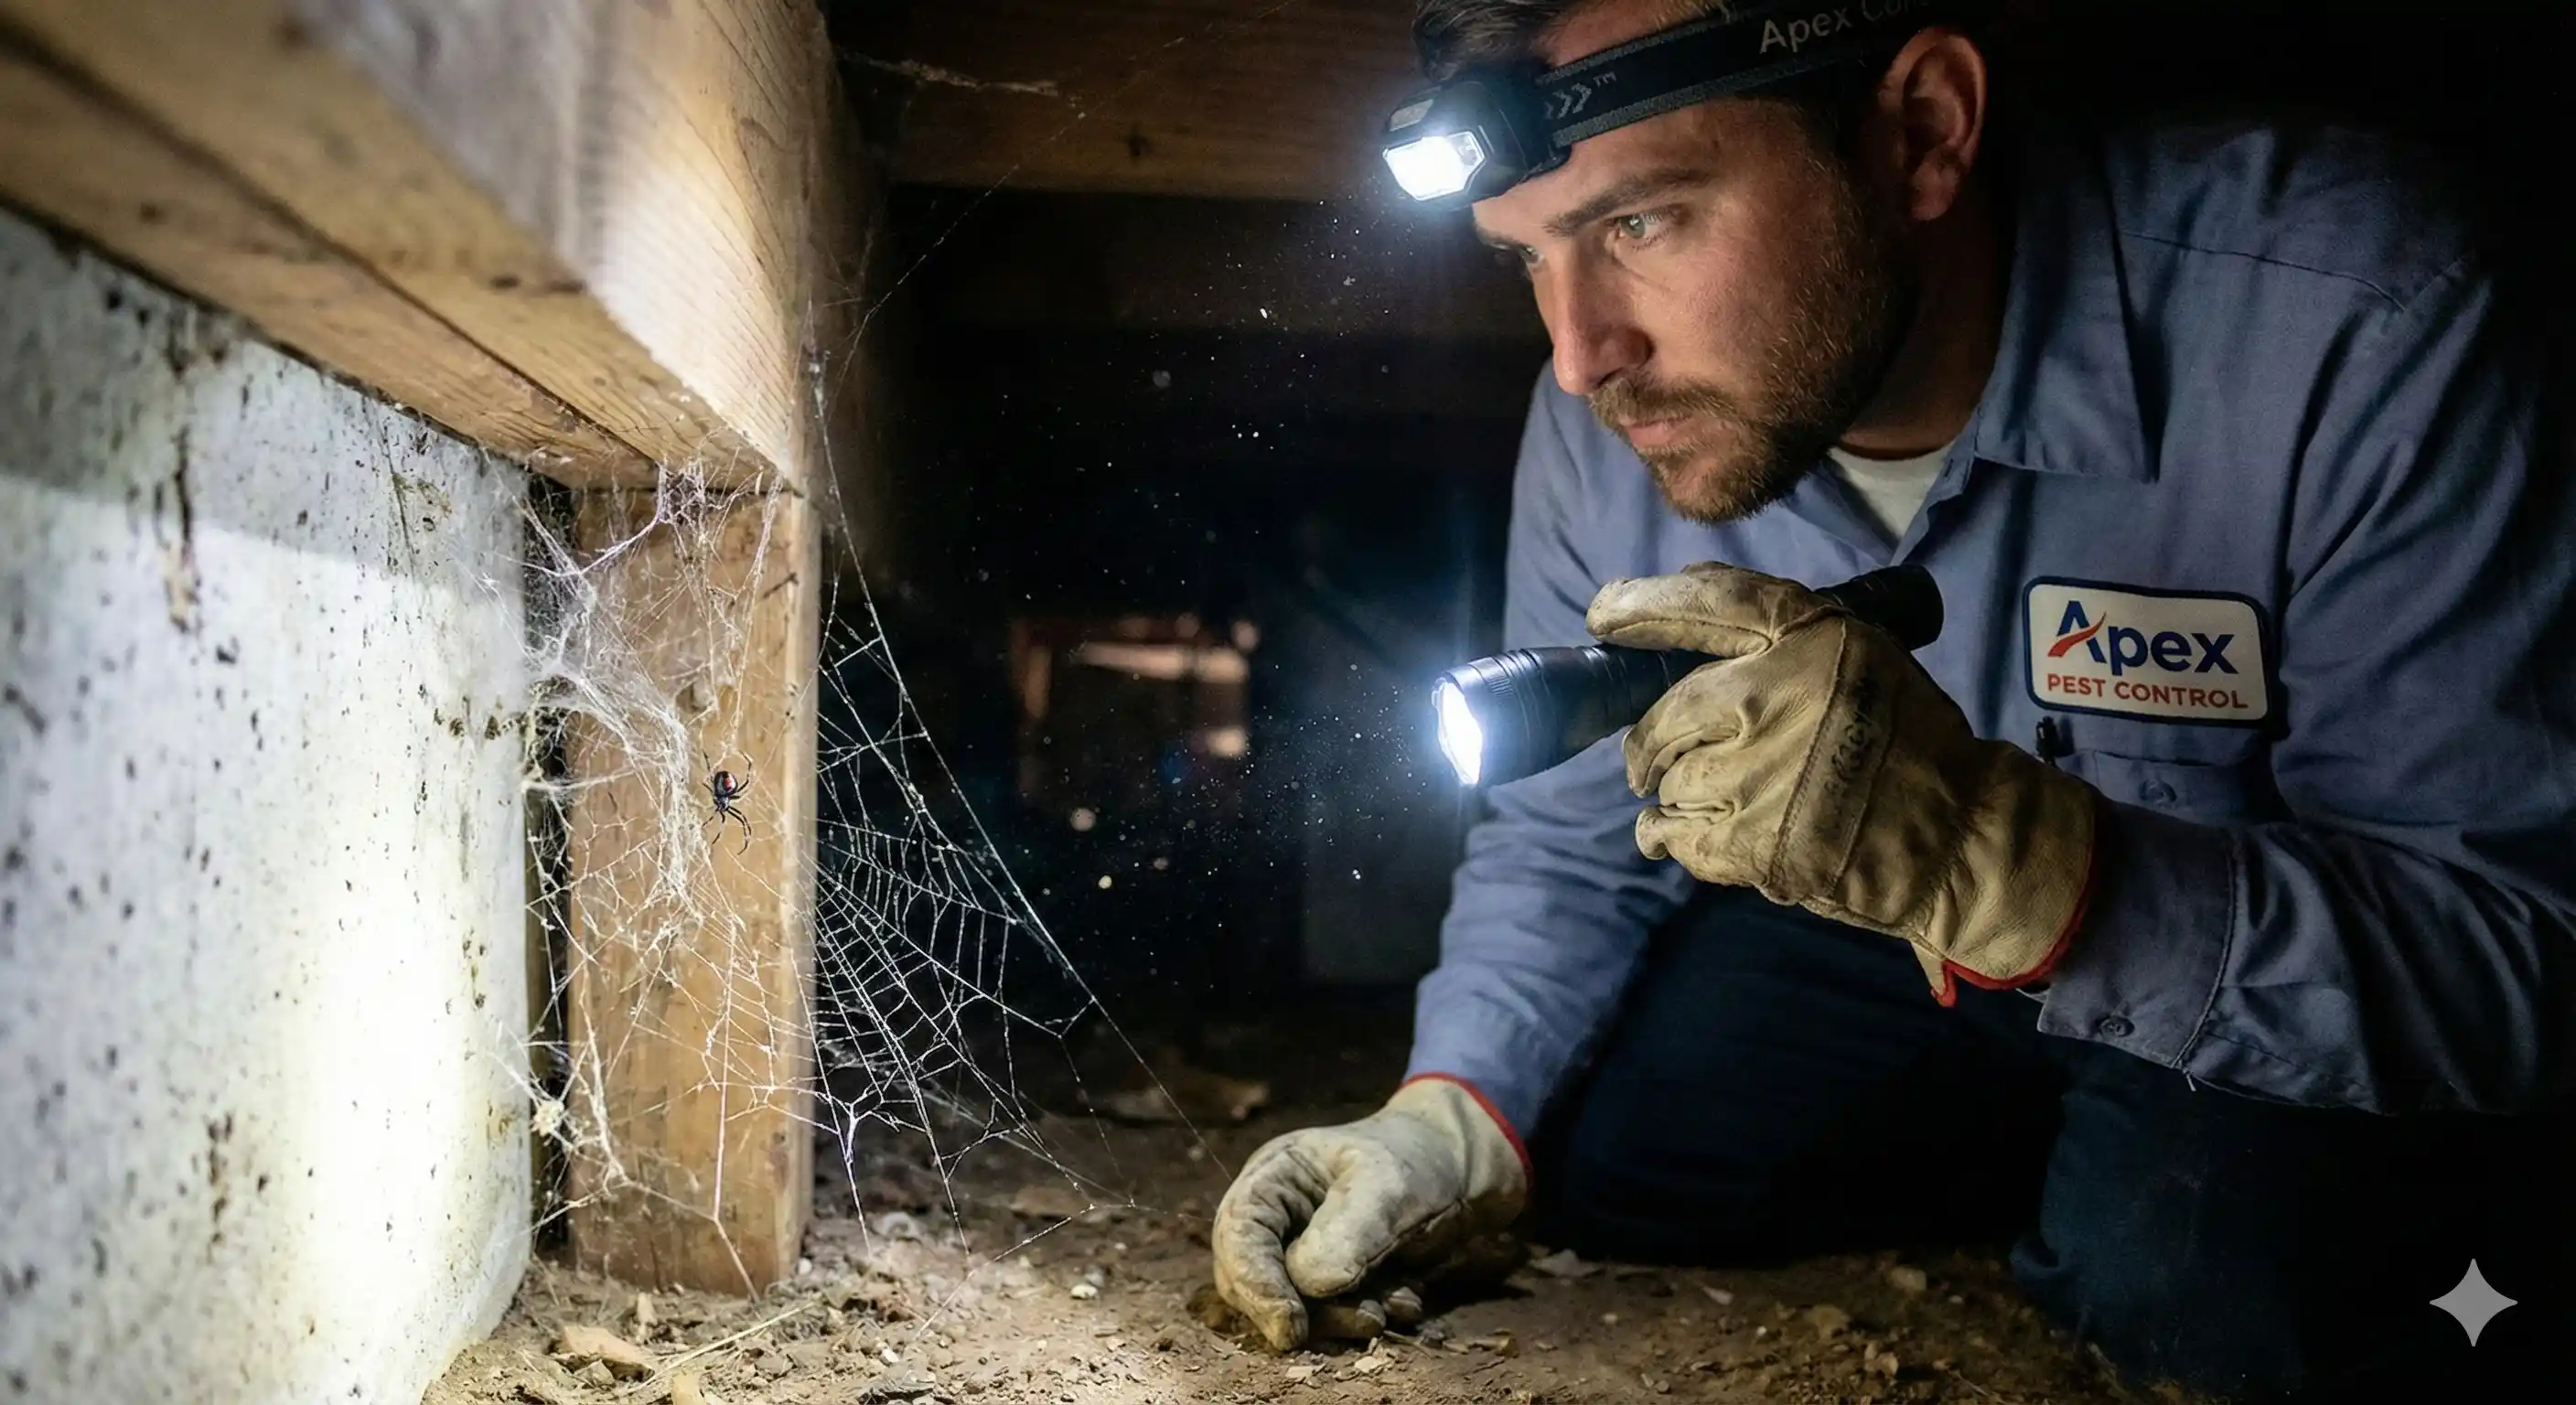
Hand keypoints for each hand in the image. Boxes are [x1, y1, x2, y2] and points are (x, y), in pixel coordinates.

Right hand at [1210, 1077, 1526, 1350]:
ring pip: (1294, 1305)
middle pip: (1255, 1280)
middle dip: (1300, 1311)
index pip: (1238, 1236)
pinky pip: (1332, 1314)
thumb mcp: (1389, 1185)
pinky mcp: (1336, 1280)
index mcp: (1275, 1178)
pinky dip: (1365, 1316)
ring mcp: (1305, 1251)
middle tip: (1357, 1322)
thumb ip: (1347, 1230)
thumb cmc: (1419, 1158)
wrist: (1465, 1167)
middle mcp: (1279, 1218)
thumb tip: (1308, 1282)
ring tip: (1385, 1314)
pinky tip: (1405, 1302)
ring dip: (1338, 1321)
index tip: (1291, 1325)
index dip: (1256, 1284)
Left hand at [1587, 562, 2097, 1002]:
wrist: (1958, 837)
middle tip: (1660, 754)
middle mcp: (1774, 695)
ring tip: (1717, 797)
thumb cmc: (1911, 741)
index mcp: (1811, 638)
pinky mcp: (1750, 842)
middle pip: (1666, 711)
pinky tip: (1689, 832)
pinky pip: (1672, 833)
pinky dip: (1671, 834)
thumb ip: (1783, 631)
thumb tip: (1682, 601)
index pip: (1709, 602)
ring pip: (1668, 777)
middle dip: (1655, 738)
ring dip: (1677, 790)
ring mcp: (1758, 772)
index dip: (1644, 605)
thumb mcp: (1865, 653)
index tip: (1603, 613)